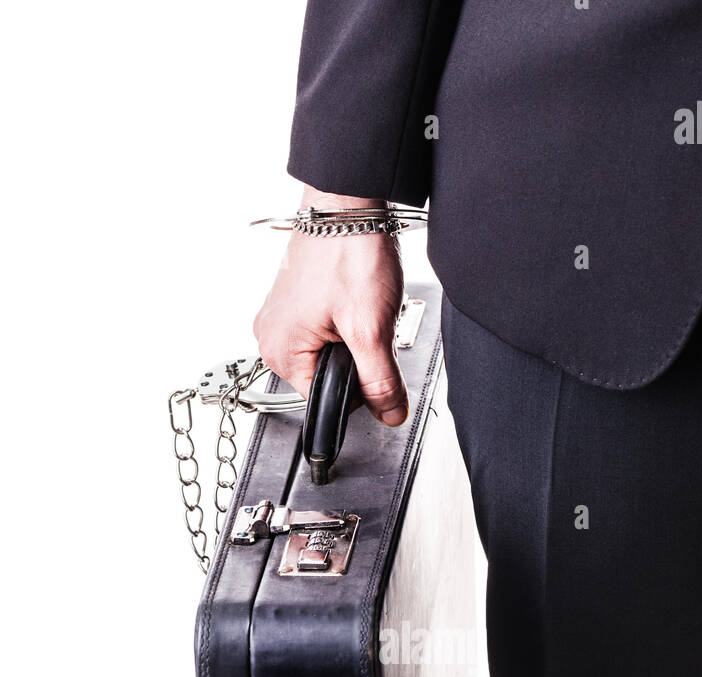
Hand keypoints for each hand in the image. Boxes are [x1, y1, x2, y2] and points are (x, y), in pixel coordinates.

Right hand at [253, 187, 408, 425]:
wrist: (348, 199)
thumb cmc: (349, 250)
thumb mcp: (372, 328)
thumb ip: (380, 381)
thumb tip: (390, 414)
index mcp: (280, 352)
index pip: (327, 399)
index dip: (359, 386)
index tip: (372, 353)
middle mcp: (273, 337)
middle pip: (329, 376)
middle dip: (358, 358)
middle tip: (367, 321)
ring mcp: (282, 317)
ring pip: (332, 352)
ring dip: (356, 337)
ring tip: (360, 304)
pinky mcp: (296, 301)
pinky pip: (328, 329)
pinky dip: (349, 320)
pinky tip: (355, 296)